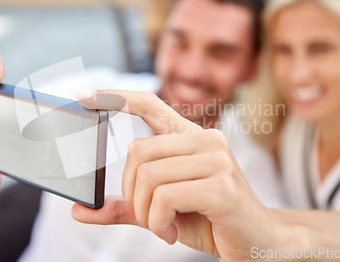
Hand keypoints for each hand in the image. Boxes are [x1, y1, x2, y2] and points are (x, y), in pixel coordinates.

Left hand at [72, 90, 283, 260]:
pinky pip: (164, 198)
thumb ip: (124, 206)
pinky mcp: (221, 186)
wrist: (260, 243)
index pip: (149, 104)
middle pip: (137, 152)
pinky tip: (172, 232)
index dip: (115, 97)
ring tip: (164, 225)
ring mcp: (216, 160)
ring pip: (148, 176)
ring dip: (146, 212)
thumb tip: (79, 211)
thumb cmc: (210, 220)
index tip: (83, 97)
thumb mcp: (162, 210)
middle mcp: (206, 140)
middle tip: (149, 215)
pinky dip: (158, 222)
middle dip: (132, 192)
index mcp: (191, 138)